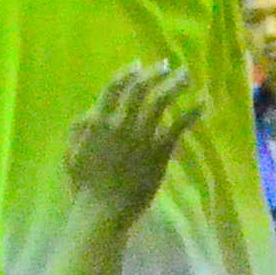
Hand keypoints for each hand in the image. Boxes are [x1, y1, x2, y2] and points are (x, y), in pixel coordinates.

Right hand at [60, 60, 203, 220]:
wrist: (102, 210)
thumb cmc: (85, 186)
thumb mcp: (72, 154)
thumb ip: (80, 130)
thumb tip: (91, 112)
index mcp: (98, 121)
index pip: (114, 87)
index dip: (127, 72)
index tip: (138, 64)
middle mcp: (121, 122)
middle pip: (140, 88)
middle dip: (155, 73)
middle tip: (166, 64)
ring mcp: (141, 135)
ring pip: (161, 100)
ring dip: (175, 84)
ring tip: (186, 75)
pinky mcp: (159, 150)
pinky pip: (178, 125)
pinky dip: (192, 111)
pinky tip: (203, 102)